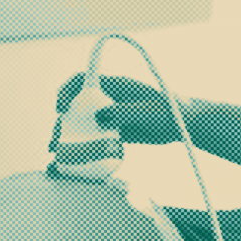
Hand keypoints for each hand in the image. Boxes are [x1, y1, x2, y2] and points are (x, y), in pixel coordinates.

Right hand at [49, 73, 184, 151]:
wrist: (184, 126)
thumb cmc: (170, 112)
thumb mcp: (148, 111)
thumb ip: (124, 112)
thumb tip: (98, 117)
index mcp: (114, 86)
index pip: (82, 81)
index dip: (66, 91)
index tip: (61, 108)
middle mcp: (107, 99)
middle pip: (76, 106)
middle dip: (62, 122)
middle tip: (56, 140)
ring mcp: (109, 115)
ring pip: (81, 123)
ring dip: (68, 137)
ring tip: (58, 153)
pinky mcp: (113, 131)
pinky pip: (92, 138)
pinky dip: (81, 147)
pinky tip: (74, 159)